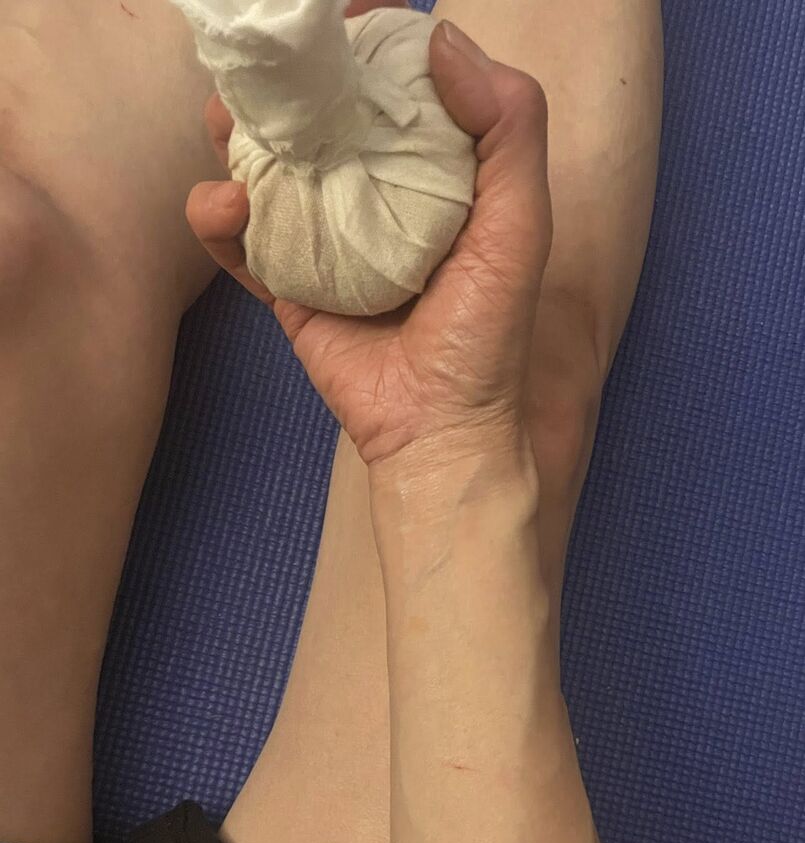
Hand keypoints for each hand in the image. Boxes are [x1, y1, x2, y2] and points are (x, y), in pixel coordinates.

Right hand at [186, 13, 551, 476]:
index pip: (391, 90)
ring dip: (236, 137)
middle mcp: (373, 199)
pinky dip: (216, 218)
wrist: (438, 429)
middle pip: (317, 121)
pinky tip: (226, 206)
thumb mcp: (520, 223)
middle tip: (268, 67)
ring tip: (227, 125)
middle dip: (285, 85)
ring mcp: (325, 243)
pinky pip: (238, 243)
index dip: (364, 45)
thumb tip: (441, 38)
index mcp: (430, 175)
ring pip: (266, 170)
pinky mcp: (287, 288)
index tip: (342, 18)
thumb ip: (507, 126)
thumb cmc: (486, 333)